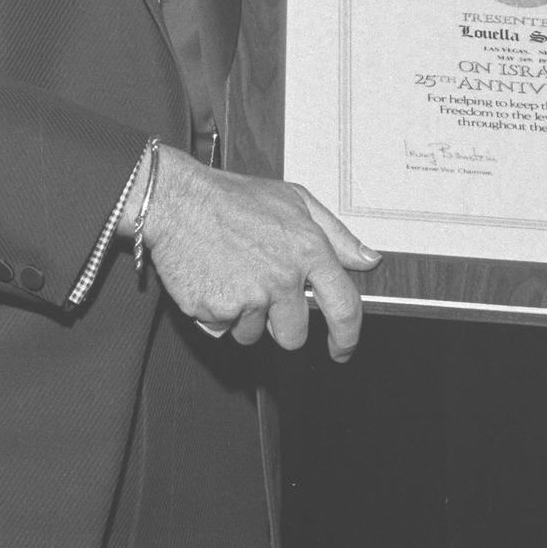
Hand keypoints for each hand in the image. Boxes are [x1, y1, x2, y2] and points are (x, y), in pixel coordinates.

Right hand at [139, 150, 379, 356]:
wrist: (177, 201)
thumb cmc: (234, 198)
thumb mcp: (294, 200)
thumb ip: (337, 233)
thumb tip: (369, 259)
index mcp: (309, 250)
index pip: (344, 307)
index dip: (347, 337)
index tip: (342, 349)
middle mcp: (283, 277)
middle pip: (294, 334)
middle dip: (281, 325)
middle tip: (261, 294)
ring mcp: (250, 297)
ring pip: (254, 333)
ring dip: (245, 317)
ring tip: (231, 275)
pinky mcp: (218, 310)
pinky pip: (222, 328)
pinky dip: (217, 311)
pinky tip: (212, 278)